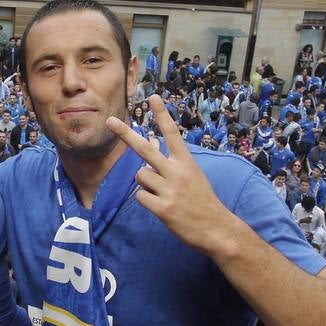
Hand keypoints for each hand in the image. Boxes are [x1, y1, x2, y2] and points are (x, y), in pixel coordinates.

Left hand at [106, 95, 233, 255]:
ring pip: (139, 176)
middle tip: (110, 121)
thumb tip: (151, 144)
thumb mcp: (192, 175)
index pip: (172, 133)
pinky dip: (146, 200)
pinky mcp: (163, 208)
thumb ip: (171, 161)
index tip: (153, 97)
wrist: (216, 228)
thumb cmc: (202, 200)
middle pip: (145, 149)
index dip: (162, 114)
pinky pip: (140, 196)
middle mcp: (177, 173)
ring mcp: (169, 190)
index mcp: (186, 162)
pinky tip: (160, 205)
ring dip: (145, 183)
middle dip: (125, 134)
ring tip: (161, 192)